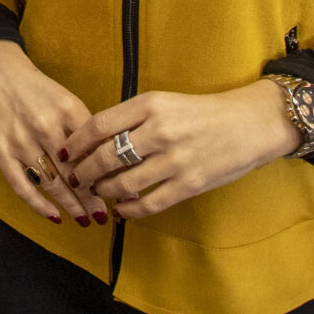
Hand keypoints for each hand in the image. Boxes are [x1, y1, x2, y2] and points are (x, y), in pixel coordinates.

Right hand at [0, 42, 110, 226]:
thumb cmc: (33, 88)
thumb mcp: (64, 99)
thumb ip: (84, 128)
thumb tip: (111, 158)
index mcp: (67, 109)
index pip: (94, 150)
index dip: (109, 174)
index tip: (121, 191)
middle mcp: (44, 124)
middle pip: (74, 171)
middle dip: (92, 197)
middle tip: (104, 215)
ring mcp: (20, 139)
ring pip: (51, 182)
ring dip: (71, 205)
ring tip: (85, 219)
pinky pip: (22, 185)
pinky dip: (39, 205)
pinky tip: (54, 216)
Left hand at [61, 82, 300, 218]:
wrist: (249, 124)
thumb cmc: (202, 113)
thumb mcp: (165, 103)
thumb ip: (133, 118)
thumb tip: (96, 140)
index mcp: (150, 105)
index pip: (99, 125)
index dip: (76, 142)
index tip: (64, 152)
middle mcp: (160, 131)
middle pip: (106, 157)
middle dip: (84, 171)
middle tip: (75, 178)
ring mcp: (175, 160)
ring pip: (124, 183)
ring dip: (104, 191)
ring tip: (97, 193)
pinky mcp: (189, 184)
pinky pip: (149, 203)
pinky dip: (130, 210)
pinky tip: (122, 209)